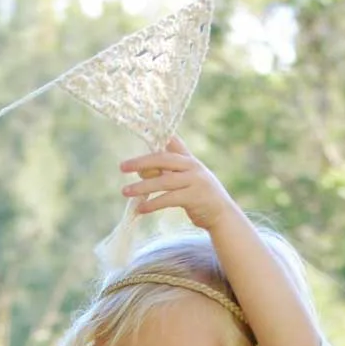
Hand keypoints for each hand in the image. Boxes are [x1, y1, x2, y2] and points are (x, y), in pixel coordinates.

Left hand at [120, 136, 239, 231]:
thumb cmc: (198, 196)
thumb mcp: (185, 179)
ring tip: (125, 191)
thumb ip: (166, 172)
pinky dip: (153, 204)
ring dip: (142, 187)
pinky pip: (168, 199)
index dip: (158, 136)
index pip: (172, 142)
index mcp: (188, 159)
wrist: (222, 214)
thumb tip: (141, 170)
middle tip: (122, 166)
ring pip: (163, 181)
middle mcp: (192, 166)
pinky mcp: (194, 197)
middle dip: (141, 162)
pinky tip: (141, 208)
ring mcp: (195, 181)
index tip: (142, 131)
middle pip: (163, 159)